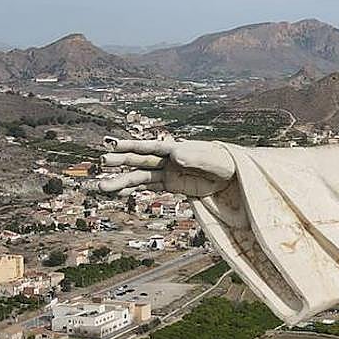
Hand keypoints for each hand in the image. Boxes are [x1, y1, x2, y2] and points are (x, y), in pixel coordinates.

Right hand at [93, 137, 235, 196]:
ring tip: (101, 187)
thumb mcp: (214, 161)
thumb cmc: (227, 163)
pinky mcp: (173, 185)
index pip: (152, 147)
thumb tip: (176, 156)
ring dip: (122, 181)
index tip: (114, 146)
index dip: (133, 146)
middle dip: (122, 162)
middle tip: (102, 163)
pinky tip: (119, 192)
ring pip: (141, 176)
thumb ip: (196, 158)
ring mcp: (169, 172)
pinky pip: (149, 187)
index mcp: (178, 149)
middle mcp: (170, 160)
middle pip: (142, 160)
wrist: (236, 177)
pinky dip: (134, 190)